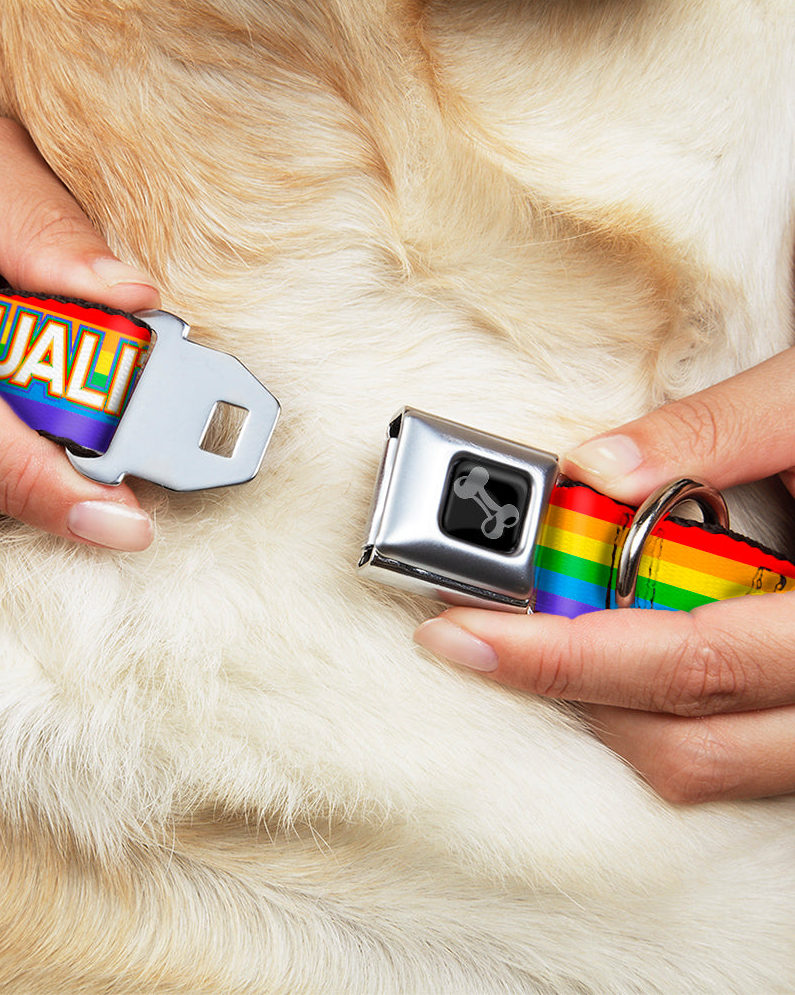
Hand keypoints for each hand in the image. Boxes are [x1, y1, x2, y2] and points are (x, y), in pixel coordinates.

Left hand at [415, 345, 794, 803]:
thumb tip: (595, 467)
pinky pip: (735, 755)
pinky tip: (620, 652)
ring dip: (609, 710)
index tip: (461, 633)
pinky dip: (661, 714)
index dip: (560, 655)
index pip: (686, 660)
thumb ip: (717, 430)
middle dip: (563, 689)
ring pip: (708, 766)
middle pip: (684, 741)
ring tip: (540, 640)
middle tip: (476, 634)